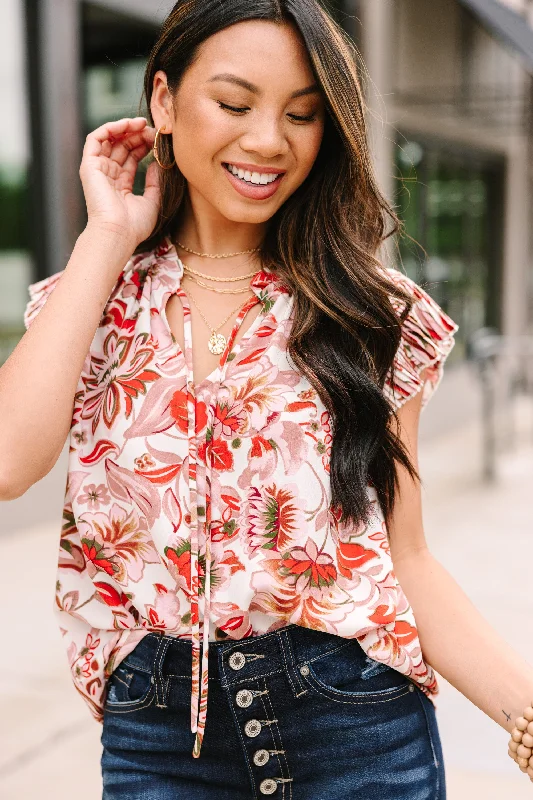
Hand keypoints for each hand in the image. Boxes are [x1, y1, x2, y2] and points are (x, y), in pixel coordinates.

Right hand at [79, 117, 161, 248]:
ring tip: (142, 124)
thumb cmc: (134, 226)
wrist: (117, 233)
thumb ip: (155, 182)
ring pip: (109, 140)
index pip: (131, 158)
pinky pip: (95, 138)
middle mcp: (108, 176)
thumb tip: (157, 163)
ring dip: (126, 128)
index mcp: (121, 185)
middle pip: (121, 146)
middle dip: (137, 135)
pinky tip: (127, 125)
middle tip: (153, 130)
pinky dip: (110, 128)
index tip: (158, 140)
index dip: (144, 145)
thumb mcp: (153, 201)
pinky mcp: (89, 166)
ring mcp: (98, 170)